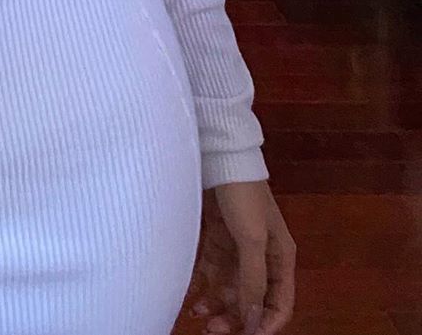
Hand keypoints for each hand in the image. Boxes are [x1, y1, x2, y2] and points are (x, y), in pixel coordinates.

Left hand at [187, 181, 295, 334]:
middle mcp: (261, 256)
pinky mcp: (217, 238)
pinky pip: (212, 271)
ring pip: (230, 288)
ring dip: (217, 305)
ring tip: (199, 316)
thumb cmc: (242, 194)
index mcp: (280, 257)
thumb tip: (252, 319)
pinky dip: (204, 286)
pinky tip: (193, 297)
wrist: (218, 155)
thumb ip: (253, 279)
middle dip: (235, 317)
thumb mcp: (252, 238)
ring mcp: (238, 247)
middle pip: (252, 299)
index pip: (280, 303)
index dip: (265, 324)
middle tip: (213, 330)